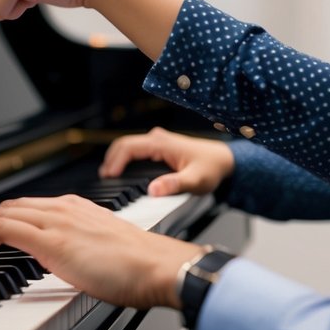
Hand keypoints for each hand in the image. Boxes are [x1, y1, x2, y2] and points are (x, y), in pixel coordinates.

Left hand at [0, 194, 200, 309]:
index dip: (0, 222)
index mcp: (78, 209)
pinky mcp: (51, 240)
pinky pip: (1, 229)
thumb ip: (84, 250)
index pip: (27, 207)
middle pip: (8, 207)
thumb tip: (69, 265)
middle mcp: (65, 208)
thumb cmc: (142, 266)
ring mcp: (57, 221)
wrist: (158, 266)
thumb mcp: (105, 250)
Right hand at [100, 127, 235, 196]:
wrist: (225, 160)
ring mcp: (159, 141)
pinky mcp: (160, 147)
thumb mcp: (195, 180)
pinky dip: (125, 160)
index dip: (115, 162)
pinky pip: (136, 150)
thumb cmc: (212, 167)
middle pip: (124, 145)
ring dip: (117, 159)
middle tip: (104, 180)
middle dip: (111, 160)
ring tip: (109, 178)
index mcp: (162, 143)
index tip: (108, 177)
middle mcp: (158, 138)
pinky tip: (123, 173)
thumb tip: (153, 191)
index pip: (128, 147)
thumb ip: (175, 185)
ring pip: (129, 147)